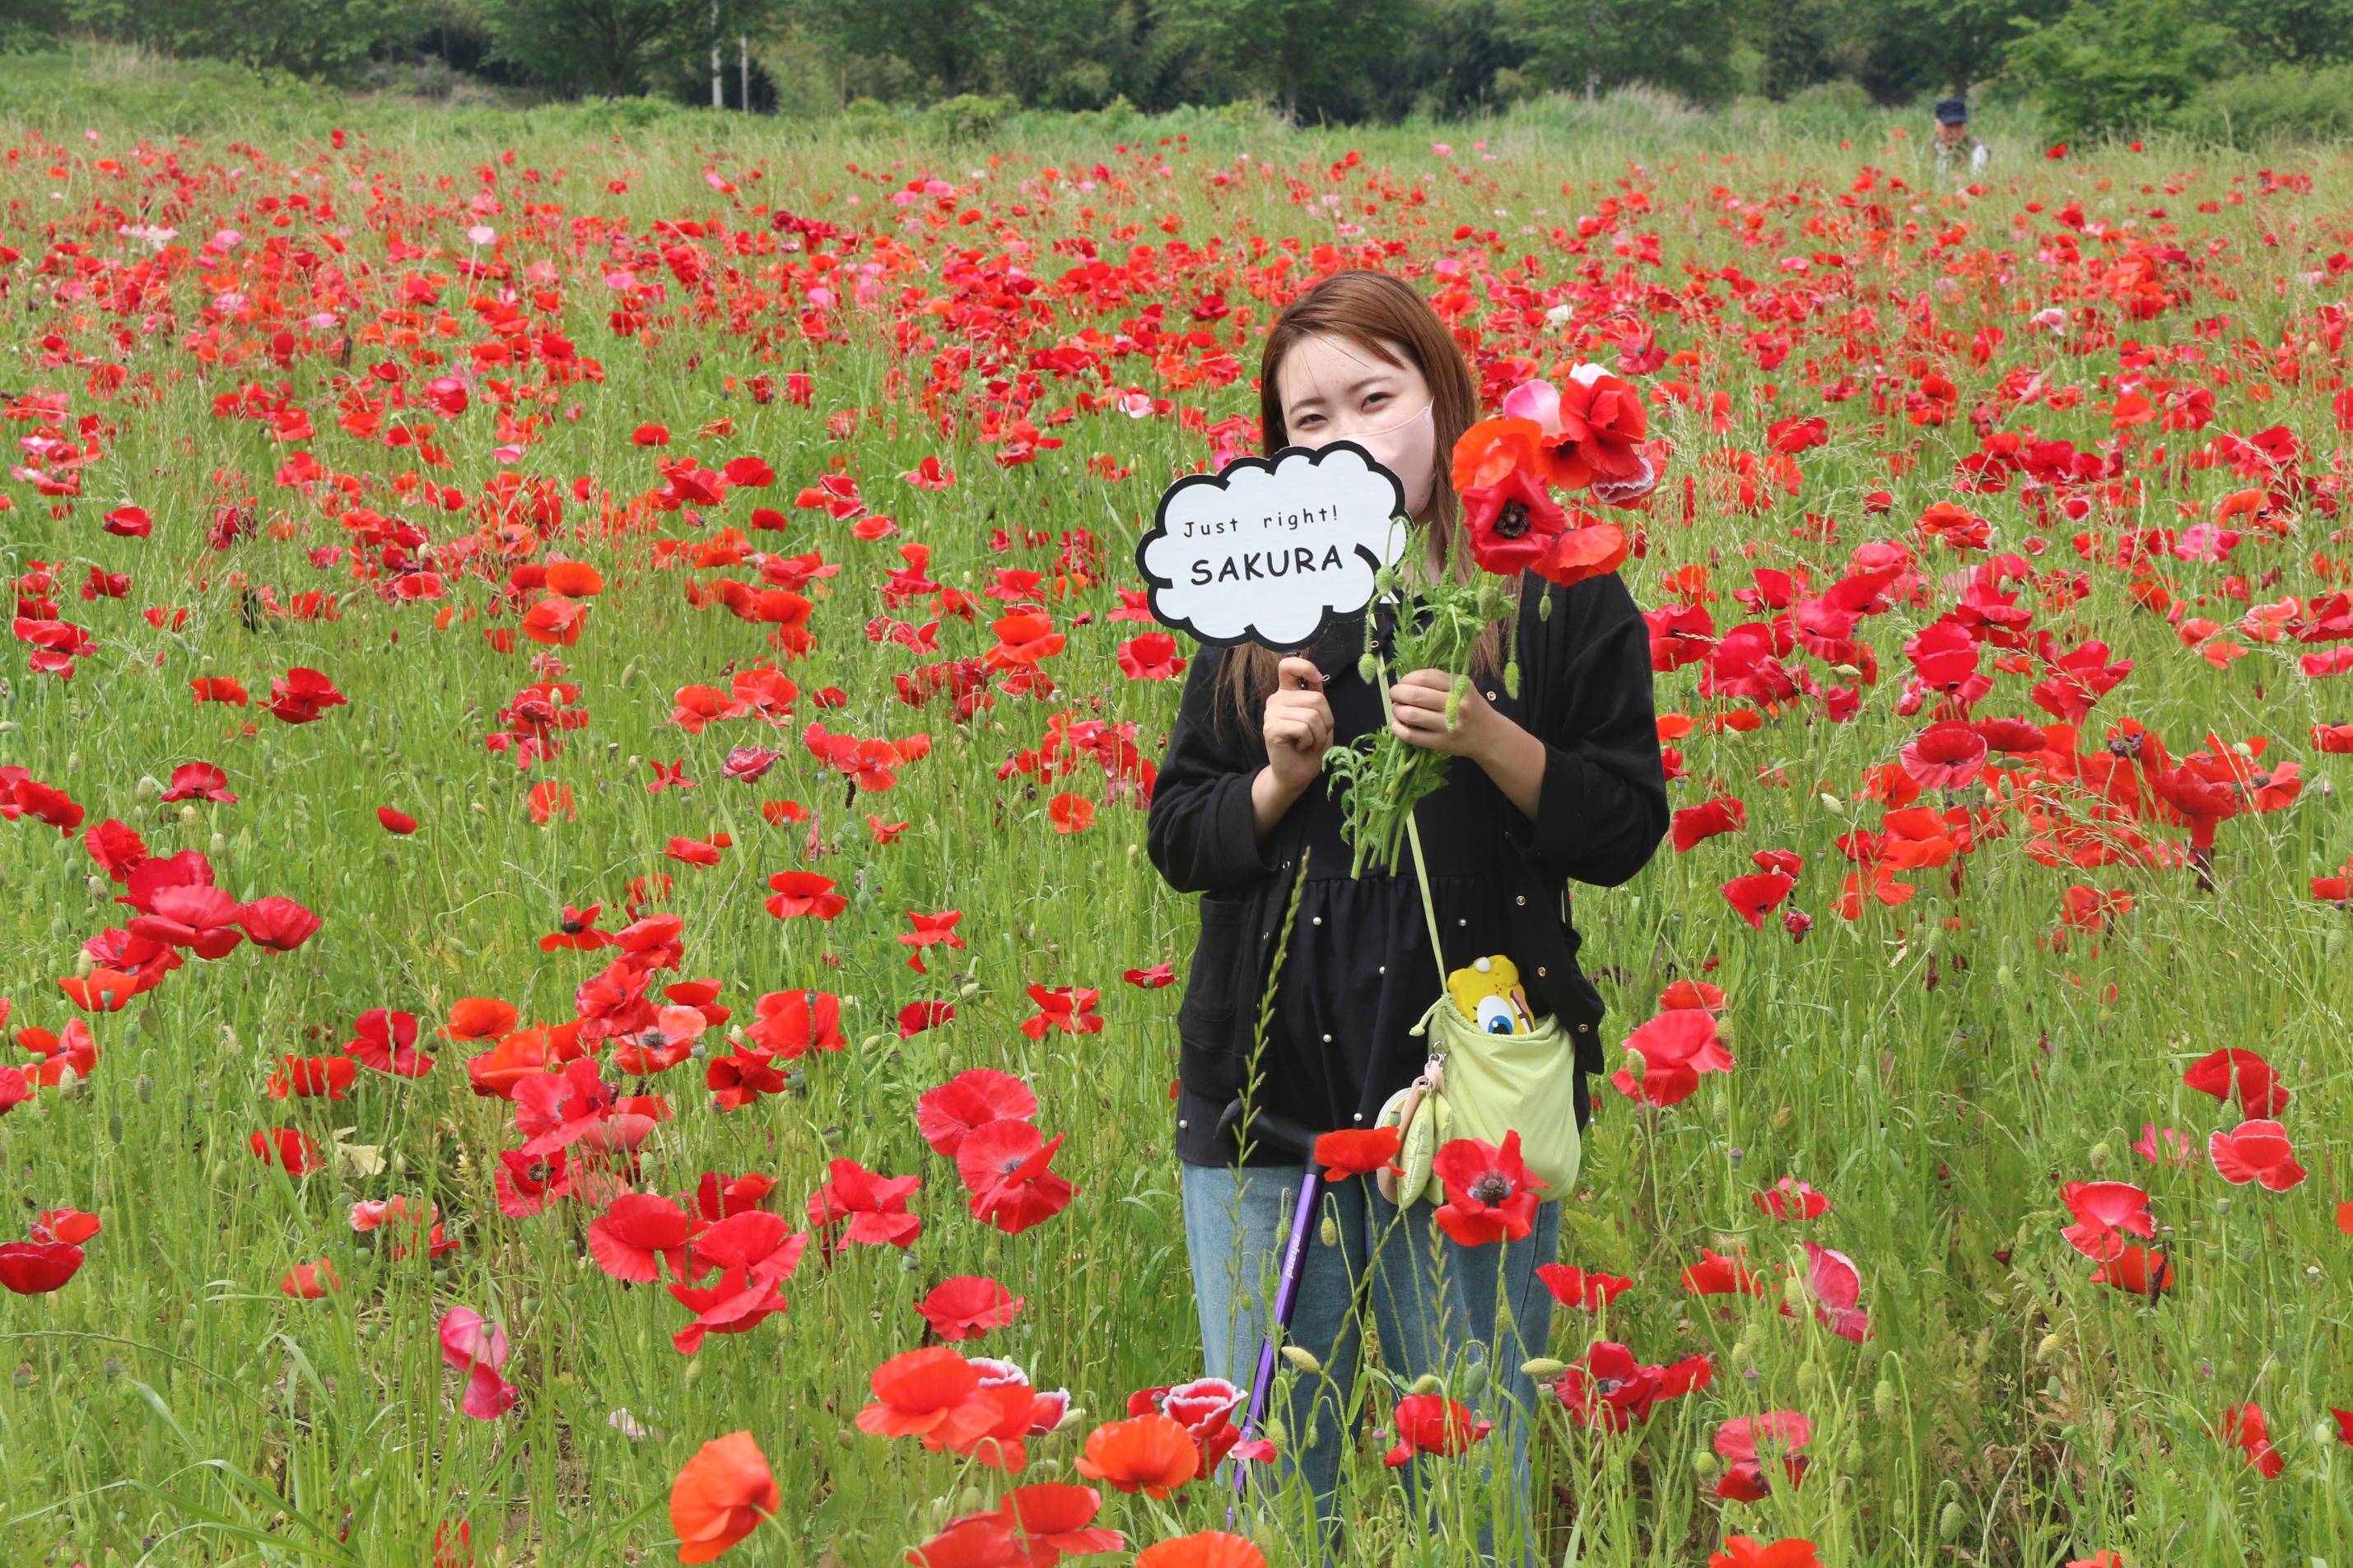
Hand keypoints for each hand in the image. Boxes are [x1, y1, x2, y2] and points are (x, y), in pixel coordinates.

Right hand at [1262, 657, 1333, 793]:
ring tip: (1309, 743)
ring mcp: (1271, 713)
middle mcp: (1277, 700)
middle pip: (1316, 698)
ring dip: (1319, 735)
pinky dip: (1309, 741)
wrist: (1297, 773)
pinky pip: (1303, 728)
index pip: (1288, 665)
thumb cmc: (1311, 746)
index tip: (1316, 679)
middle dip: (1326, 721)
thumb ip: (1317, 696)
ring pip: (1312, 716)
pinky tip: (1300, 747)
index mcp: (1287, 693)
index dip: (1305, 667)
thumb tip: (1317, 678)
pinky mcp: (1271, 729)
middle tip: (1316, 735)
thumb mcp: (1320, 717)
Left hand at [1387, 667, 1499, 759]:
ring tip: (1396, 708)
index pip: (1426, 677)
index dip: (1407, 678)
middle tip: (1394, 694)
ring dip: (1397, 710)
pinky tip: (1396, 723)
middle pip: (1415, 695)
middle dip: (1397, 692)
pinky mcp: (1442, 743)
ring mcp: (1449, 726)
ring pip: (1411, 714)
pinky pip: (1412, 736)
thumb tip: (1406, 681)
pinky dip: (1398, 728)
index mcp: (1461, 687)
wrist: (1489, 735)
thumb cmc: (1471, 708)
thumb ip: (1440, 681)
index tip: (1403, 682)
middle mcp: (1457, 705)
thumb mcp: (1463, 688)